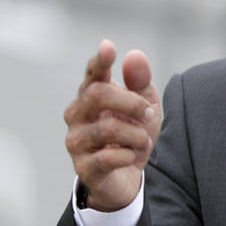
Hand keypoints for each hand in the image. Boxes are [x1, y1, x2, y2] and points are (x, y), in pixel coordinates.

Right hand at [63, 39, 161, 210]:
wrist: (127, 178)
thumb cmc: (132, 135)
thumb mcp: (146, 107)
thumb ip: (141, 82)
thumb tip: (134, 55)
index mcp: (92, 95)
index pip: (92, 73)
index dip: (99, 60)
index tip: (108, 47)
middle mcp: (77, 115)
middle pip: (97, 94)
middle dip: (131, 102)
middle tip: (148, 114)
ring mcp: (76, 141)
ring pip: (108, 128)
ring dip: (136, 135)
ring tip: (142, 141)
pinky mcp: (83, 167)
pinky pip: (110, 156)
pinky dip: (130, 155)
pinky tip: (130, 157)